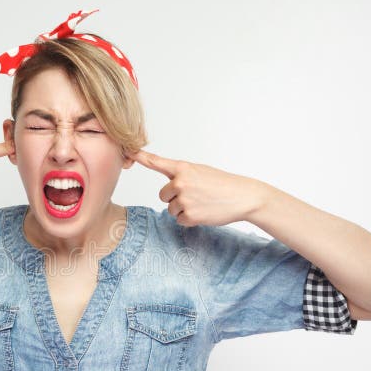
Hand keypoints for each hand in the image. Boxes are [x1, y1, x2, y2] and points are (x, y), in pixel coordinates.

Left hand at [128, 149, 267, 226]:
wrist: (242, 196)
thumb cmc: (222, 184)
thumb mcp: (200, 172)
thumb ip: (181, 175)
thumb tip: (168, 185)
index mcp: (183, 168)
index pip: (157, 162)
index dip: (141, 157)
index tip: (128, 150)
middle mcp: (180, 182)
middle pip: (163, 195)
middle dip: (175, 198)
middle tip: (195, 195)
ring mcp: (184, 199)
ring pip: (171, 209)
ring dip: (184, 209)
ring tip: (202, 203)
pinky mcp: (189, 215)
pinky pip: (179, 220)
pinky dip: (190, 219)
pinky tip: (203, 212)